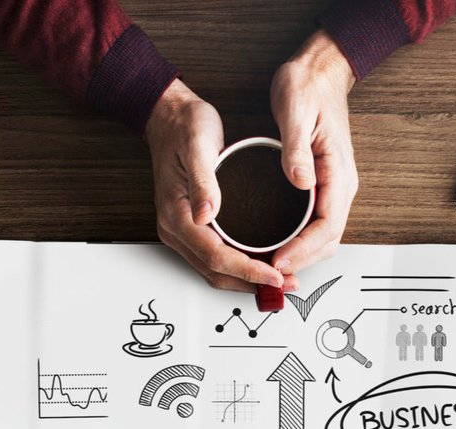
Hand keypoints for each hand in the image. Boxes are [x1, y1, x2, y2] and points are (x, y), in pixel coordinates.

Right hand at [145, 80, 288, 292]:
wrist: (169, 117)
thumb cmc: (184, 127)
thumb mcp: (197, 145)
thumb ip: (203, 181)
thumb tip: (207, 213)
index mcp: (177, 214)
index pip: (215, 256)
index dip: (248, 270)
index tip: (275, 274)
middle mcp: (176, 229)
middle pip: (215, 272)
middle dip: (251, 282)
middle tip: (286, 284)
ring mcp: (181, 231)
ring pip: (214, 270)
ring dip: (246, 280)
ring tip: (279, 280)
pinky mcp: (191, 227)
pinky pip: (214, 257)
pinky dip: (238, 267)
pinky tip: (260, 264)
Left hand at [268, 31, 357, 277]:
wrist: (320, 71)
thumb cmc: (308, 87)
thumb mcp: (296, 111)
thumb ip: (296, 149)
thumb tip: (300, 181)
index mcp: (338, 172)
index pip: (327, 226)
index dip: (304, 249)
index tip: (279, 261)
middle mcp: (341, 185)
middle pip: (328, 240)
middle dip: (301, 261)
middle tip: (270, 274)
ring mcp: (333, 187)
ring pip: (323, 237)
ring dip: (301, 256)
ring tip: (271, 267)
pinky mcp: (322, 186)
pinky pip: (315, 224)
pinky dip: (300, 242)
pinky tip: (278, 246)